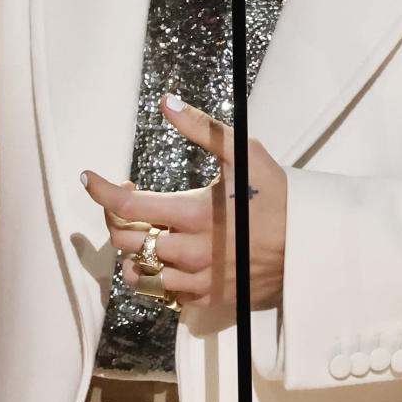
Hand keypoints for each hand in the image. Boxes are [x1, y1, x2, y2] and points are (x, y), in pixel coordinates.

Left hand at [82, 96, 286, 310]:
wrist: (311, 246)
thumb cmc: (278, 196)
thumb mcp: (245, 154)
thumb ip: (203, 129)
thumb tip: (168, 103)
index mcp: (194, 214)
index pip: (125, 208)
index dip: (100, 191)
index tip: (91, 178)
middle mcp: (190, 251)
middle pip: (125, 240)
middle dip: (118, 217)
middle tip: (131, 199)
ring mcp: (198, 279)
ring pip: (139, 272)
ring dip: (134, 249)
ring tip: (147, 231)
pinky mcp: (208, 298)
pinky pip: (164, 293)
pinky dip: (157, 275)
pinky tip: (168, 256)